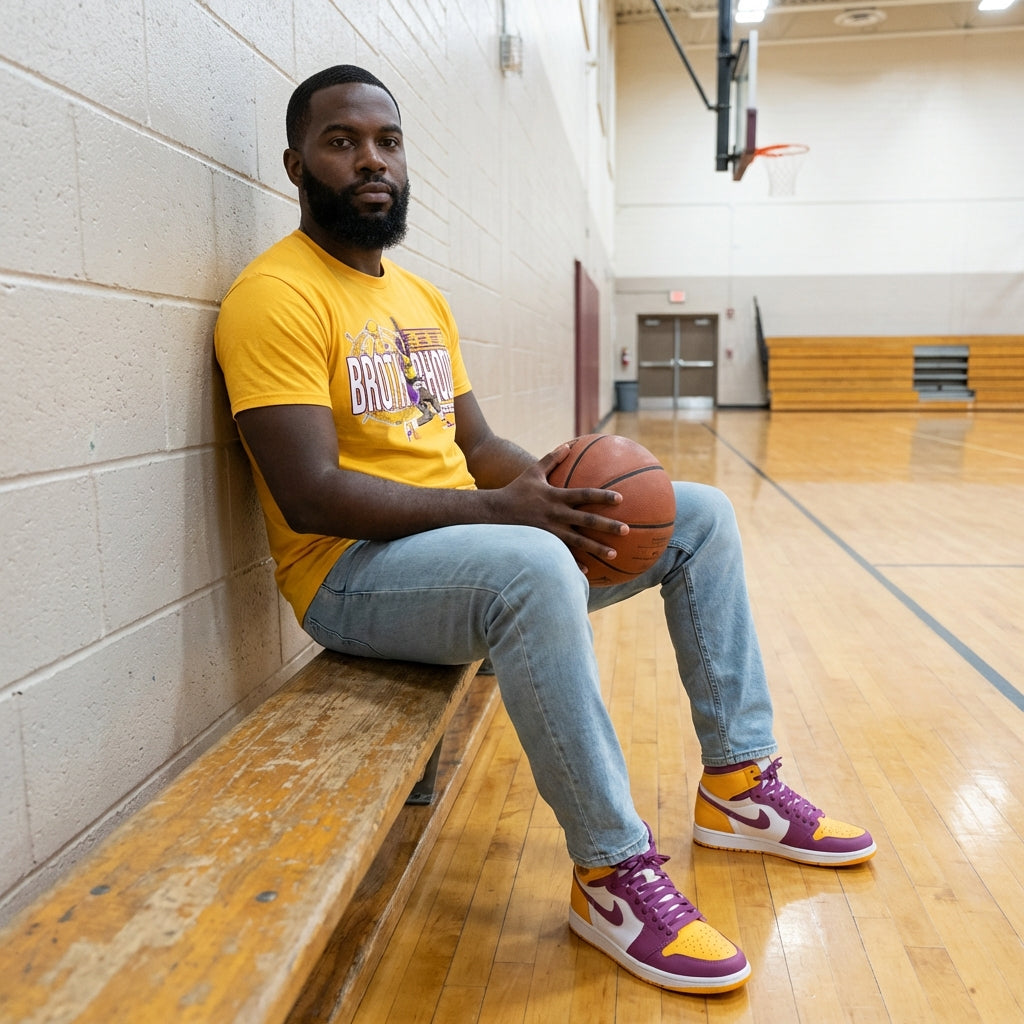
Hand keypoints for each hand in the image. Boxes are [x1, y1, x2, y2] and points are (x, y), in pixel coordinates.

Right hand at [496, 443, 627, 570]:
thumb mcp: (533, 472)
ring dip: (597, 548)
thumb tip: (569, 444)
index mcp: (555, 496)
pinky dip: (574, 563)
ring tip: (614, 553)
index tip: (620, 499)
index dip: (602, 496)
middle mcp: (555, 514)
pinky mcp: (542, 543)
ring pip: (578, 541)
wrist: (493, 513)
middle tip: (627, 530)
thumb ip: (552, 458)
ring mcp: (549, 531)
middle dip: (607, 525)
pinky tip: (588, 571)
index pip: (584, 494)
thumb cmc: (515, 491)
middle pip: (586, 520)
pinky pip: (562, 555)